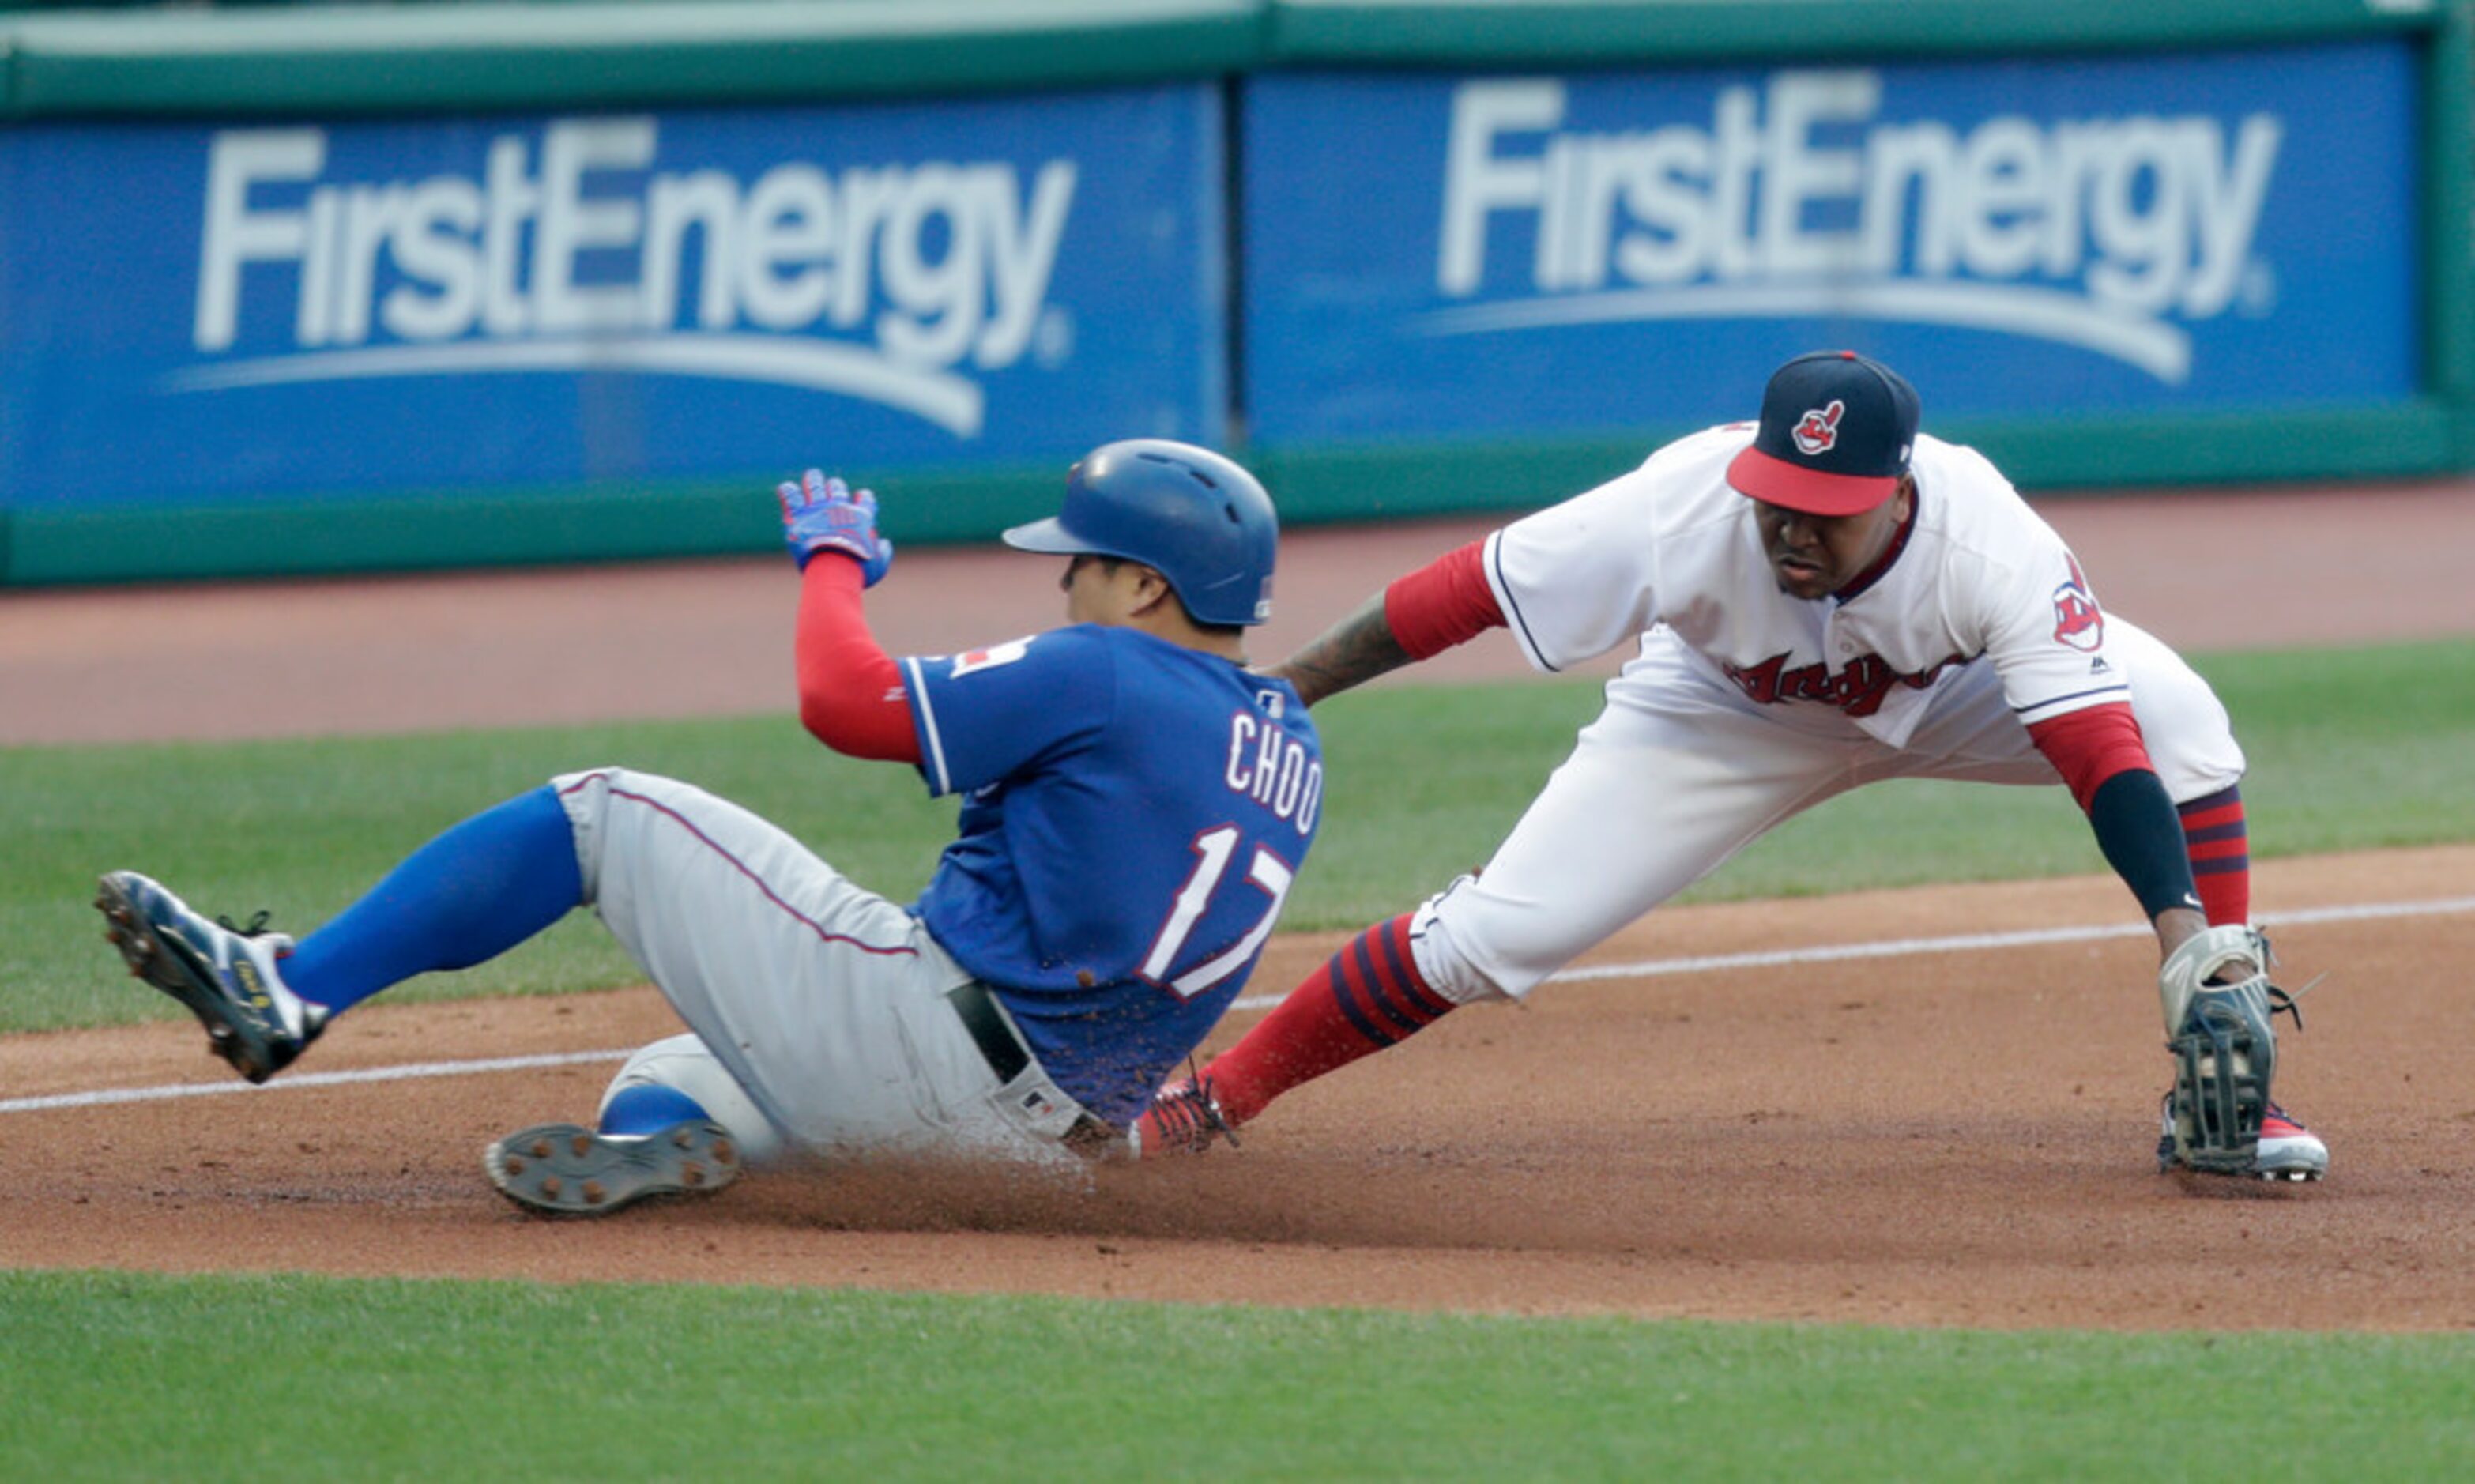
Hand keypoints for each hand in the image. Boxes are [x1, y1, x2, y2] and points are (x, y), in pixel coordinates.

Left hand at [777, 468, 893, 585]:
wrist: (834, 571)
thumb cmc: (857, 570)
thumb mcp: (878, 565)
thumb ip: (883, 553)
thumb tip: (882, 544)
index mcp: (861, 516)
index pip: (865, 498)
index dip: (862, 497)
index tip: (859, 499)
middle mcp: (839, 507)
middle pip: (837, 487)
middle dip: (835, 487)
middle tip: (832, 489)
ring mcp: (817, 509)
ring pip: (814, 485)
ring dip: (813, 480)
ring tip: (812, 477)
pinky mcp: (798, 515)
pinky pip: (791, 495)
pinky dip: (787, 491)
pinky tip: (786, 489)